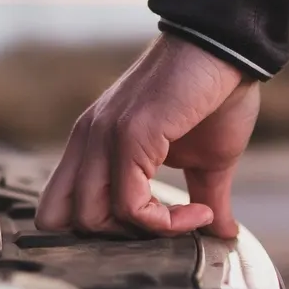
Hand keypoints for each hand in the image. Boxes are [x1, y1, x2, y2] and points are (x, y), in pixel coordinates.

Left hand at [36, 35, 260, 237]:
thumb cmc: (217, 97)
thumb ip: (203, 198)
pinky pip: (130, 205)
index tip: (157, 226)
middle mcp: (88, 140)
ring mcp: (103, 136)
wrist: (230, 51)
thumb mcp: (206, 161)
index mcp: (93, 144)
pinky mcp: (129, 136)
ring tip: (190, 218)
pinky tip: (198, 212)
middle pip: (61, 220)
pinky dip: (165, 222)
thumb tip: (223, 234)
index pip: (58, 208)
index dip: (100, 230)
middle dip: (114, 238)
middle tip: (162, 227)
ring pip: (90, 218)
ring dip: (145, 233)